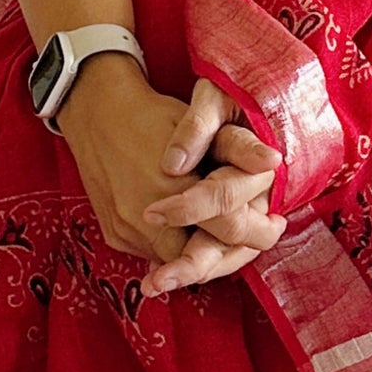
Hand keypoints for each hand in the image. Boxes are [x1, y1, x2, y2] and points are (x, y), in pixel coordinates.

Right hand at [55, 60, 281, 288]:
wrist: (96, 112)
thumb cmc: (155, 116)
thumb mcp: (202, 122)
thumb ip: (238, 148)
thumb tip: (274, 162)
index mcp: (178, 191)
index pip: (230, 230)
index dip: (258, 231)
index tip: (275, 225)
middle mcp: (149, 219)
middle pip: (203, 257)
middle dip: (231, 252)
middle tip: (254, 238)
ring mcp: (128, 231)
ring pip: (177, 260)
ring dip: (200, 250)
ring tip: (223, 235)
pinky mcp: (115, 236)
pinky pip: (151, 253)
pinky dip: (172, 244)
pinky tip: (188, 230)